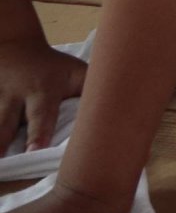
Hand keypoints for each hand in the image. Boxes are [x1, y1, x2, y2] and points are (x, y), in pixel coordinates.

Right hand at [0, 37, 84, 153]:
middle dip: (3, 144)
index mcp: (42, 91)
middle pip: (7, 123)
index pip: (41, 114)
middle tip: (4, 164)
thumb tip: (126, 108)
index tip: (36, 151)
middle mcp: (15, 98)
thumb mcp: (76, 72)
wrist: (14, 48)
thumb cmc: (53, 68)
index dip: (39, 133)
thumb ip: (93, 90)